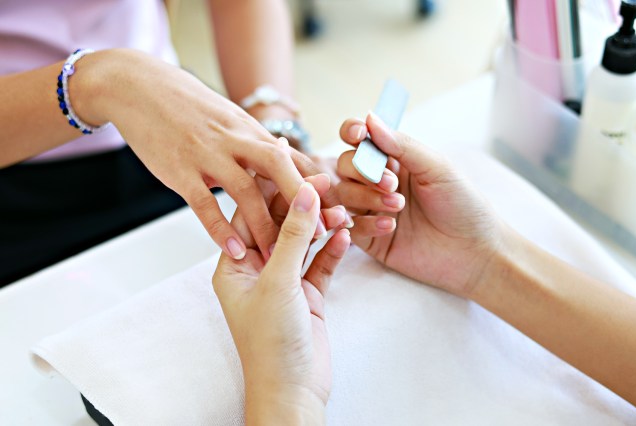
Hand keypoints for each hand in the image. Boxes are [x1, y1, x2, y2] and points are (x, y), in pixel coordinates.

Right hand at [74, 49, 323, 259]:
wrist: (139, 86)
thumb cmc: (188, 105)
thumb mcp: (229, 116)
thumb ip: (254, 142)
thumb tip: (283, 161)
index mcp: (250, 129)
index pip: (293, 159)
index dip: (316, 186)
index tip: (335, 210)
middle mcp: (235, 140)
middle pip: (279, 170)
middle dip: (302, 202)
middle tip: (320, 234)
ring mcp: (207, 154)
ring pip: (245, 192)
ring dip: (263, 226)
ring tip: (276, 256)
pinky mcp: (180, 170)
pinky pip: (204, 204)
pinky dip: (220, 229)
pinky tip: (234, 250)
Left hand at [213, 181, 349, 422]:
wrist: (292, 390)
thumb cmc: (271, 344)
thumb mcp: (279, 282)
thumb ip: (294, 236)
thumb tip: (305, 193)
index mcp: (235, 265)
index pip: (249, 213)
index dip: (267, 184)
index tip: (282, 156)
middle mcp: (257, 270)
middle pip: (279, 224)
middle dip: (301, 203)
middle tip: (323, 179)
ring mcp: (284, 283)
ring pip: (303, 242)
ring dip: (321, 226)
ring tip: (341, 210)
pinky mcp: (307, 295)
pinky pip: (321, 264)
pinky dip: (332, 250)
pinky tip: (346, 236)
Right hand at [336, 113, 502, 296]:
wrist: (475, 251)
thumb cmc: (463, 205)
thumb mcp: (437, 168)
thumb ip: (402, 146)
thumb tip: (370, 118)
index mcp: (395, 160)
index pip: (360, 139)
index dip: (352, 132)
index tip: (358, 135)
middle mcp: (378, 183)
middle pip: (346, 166)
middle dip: (363, 171)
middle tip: (392, 184)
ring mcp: (372, 210)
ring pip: (344, 195)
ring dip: (367, 196)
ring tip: (398, 206)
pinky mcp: (370, 239)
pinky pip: (350, 227)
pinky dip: (365, 223)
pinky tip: (390, 226)